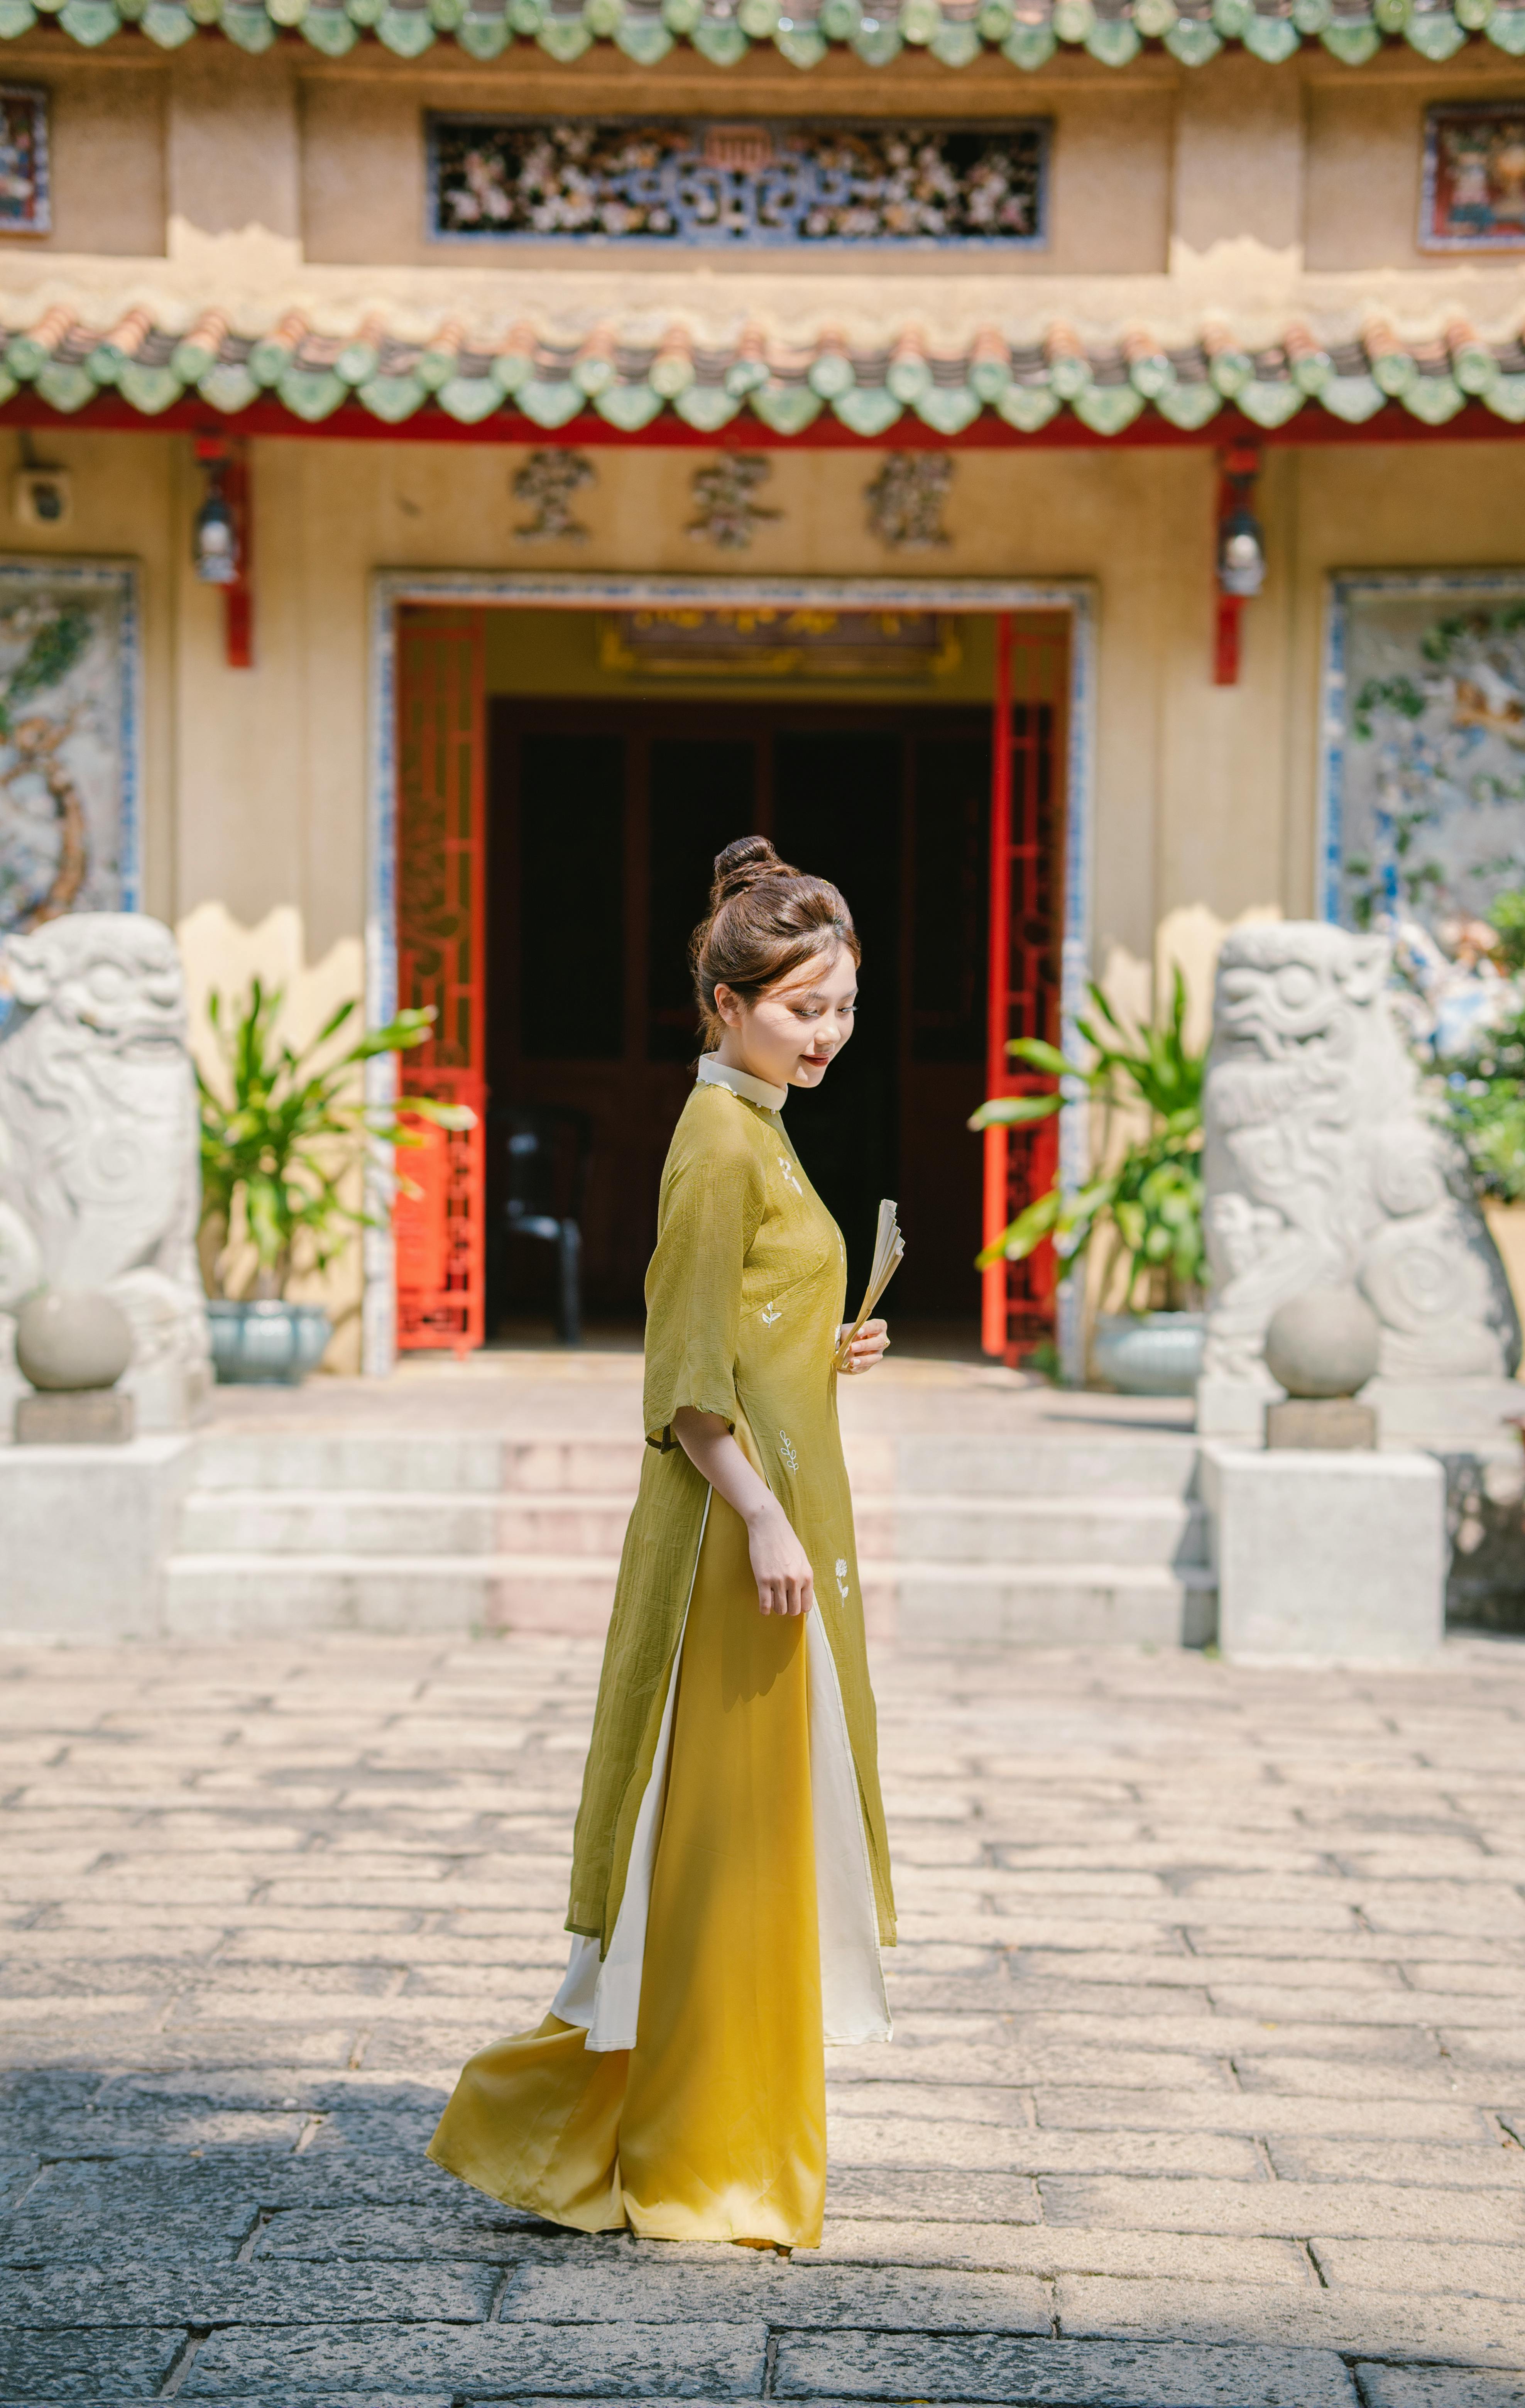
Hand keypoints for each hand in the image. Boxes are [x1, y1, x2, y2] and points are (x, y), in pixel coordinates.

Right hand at [746, 1498, 814, 1616]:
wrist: (769, 1526)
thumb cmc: (785, 1540)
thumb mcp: (801, 1559)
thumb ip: (803, 1577)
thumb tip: (801, 1595)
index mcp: (807, 1575)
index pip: (807, 1605)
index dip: (799, 1607)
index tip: (793, 1604)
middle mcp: (795, 1580)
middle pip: (793, 1610)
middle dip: (788, 1609)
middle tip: (782, 1603)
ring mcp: (779, 1581)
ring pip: (779, 1609)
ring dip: (776, 1608)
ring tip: (773, 1601)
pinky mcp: (763, 1579)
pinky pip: (765, 1604)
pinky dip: (764, 1610)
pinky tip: (763, 1608)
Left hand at [837, 1317, 889, 1376]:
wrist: (841, 1344)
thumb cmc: (846, 1333)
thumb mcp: (845, 1330)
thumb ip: (847, 1334)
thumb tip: (848, 1343)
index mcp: (877, 1326)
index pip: (876, 1325)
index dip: (868, 1328)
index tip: (858, 1332)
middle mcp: (881, 1339)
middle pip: (878, 1343)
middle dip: (865, 1345)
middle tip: (852, 1347)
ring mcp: (878, 1353)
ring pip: (875, 1357)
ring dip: (863, 1360)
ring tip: (851, 1361)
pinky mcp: (870, 1364)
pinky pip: (867, 1367)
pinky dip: (859, 1367)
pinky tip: (851, 1367)